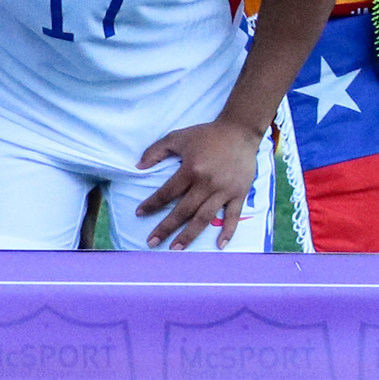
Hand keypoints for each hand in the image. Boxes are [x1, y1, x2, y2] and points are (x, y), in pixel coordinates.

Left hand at [136, 117, 261, 249]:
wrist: (240, 131)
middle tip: (151, 243)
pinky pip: (234, 216)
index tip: (139, 213)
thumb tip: (138, 167)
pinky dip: (228, 232)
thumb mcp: (178, 137)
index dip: (152, 204)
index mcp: (191, 170)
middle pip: (183, 211)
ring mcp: (224, 190)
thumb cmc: (206, 135)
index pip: (167, 192)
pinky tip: (219, 245)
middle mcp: (207, 183)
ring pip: (205, 218)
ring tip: (176, 248)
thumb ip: (156, 151)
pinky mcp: (239, 193)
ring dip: (190, 235)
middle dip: (166, 228)